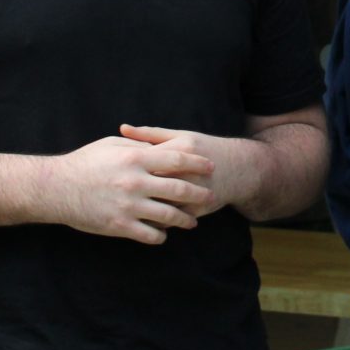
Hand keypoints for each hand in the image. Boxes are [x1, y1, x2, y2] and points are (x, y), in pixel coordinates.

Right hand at [47, 133, 215, 243]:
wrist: (55, 188)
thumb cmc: (84, 163)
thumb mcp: (112, 146)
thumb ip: (139, 146)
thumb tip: (163, 147)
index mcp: (135, 159)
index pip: (177, 160)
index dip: (198, 164)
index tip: (211, 168)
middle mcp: (135, 182)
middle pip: (180, 189)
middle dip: (200, 194)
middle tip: (210, 196)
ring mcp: (128, 206)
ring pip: (169, 216)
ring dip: (184, 220)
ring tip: (191, 221)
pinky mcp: (119, 226)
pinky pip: (150, 235)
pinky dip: (161, 236)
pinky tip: (164, 234)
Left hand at [119, 125, 248, 212]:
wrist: (238, 169)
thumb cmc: (204, 149)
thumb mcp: (180, 136)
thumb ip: (150, 134)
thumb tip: (123, 128)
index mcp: (179, 150)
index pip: (145, 158)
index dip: (125, 166)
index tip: (110, 170)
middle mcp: (186, 172)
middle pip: (149, 183)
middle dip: (129, 190)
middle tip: (111, 191)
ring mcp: (191, 193)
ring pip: (158, 205)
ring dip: (139, 208)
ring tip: (121, 207)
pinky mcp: (195, 210)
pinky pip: (168, 219)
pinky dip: (153, 221)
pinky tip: (139, 219)